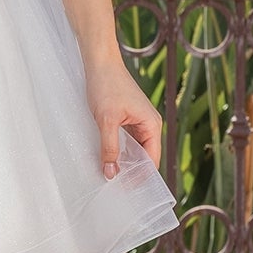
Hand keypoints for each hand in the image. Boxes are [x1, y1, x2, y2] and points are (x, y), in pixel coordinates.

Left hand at [85, 52, 163, 178]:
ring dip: (123, 161)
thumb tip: (111, 173)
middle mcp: (149, 124)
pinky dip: (118, 149)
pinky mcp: (127, 118)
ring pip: (134, 149)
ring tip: (110, 175)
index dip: (140, 176)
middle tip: (115, 186)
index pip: (152, 160)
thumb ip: (109, 147)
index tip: (125, 189)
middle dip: (131, 171)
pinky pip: (126, 140)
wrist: (99, 62)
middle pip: (144, 156)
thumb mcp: (106, 120)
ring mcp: (138, 121)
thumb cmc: (106, 86)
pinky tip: (106, 157)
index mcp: (152, 125)